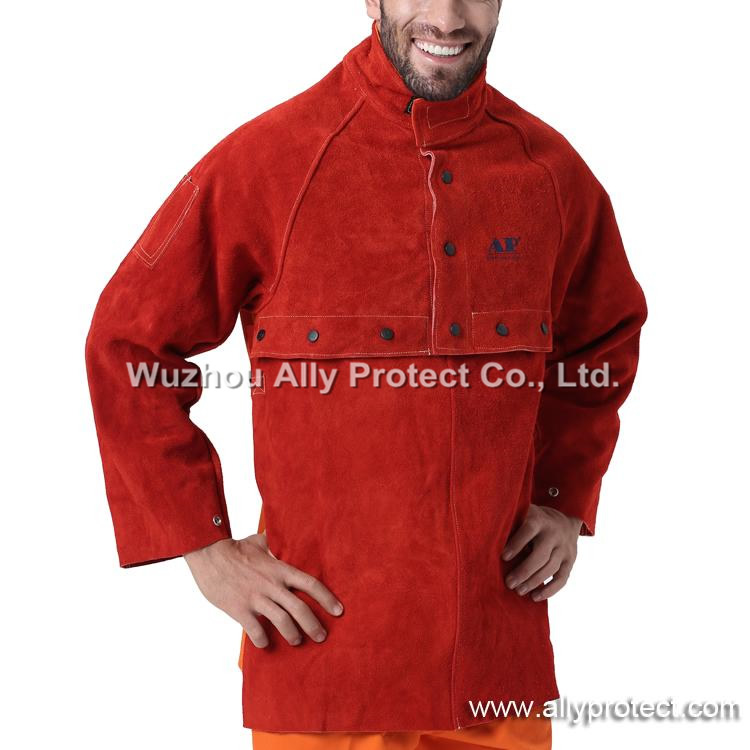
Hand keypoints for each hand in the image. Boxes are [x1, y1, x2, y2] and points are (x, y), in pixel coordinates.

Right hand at [184, 533, 343, 647]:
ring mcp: (256, 598)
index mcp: (279, 568)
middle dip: (314, 625)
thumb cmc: (234, 548)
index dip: (327, 598)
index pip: (310, 584)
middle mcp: (272, 585)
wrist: (208, 555)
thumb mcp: (259, 542)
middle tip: (321, 636)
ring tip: (297, 641)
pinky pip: (256, 631)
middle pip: (300, 608)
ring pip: (282, 622)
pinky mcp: (239, 609)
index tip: (338, 610)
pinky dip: (263, 640)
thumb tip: (285, 538)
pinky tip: (266, 644)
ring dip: (293, 635)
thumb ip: (275, 545)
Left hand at [502, 504, 582, 601]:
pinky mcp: (570, 562)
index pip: (528, 530)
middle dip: (524, 571)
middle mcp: (554, 533)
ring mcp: (565, 548)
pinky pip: (562, 579)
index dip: (516, 544)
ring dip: (534, 582)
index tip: (503, 557)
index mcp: (539, 520)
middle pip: (540, 555)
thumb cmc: (534, 521)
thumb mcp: (524, 515)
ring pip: (550, 568)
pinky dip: (549, 590)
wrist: (565, 522)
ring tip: (518, 591)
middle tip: (509, 583)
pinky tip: (535, 597)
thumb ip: (512, 525)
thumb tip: (487, 540)